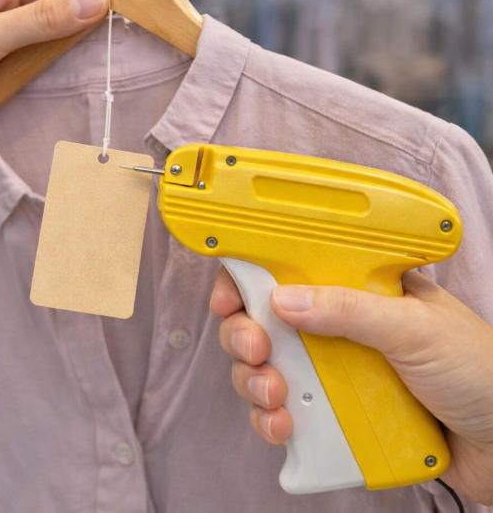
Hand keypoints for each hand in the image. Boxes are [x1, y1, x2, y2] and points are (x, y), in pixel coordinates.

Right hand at [210, 269, 492, 504]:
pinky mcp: (333, 416)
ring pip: (265, 369)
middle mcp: (338, 328)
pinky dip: (271, 421)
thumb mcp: (417, 330)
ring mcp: (333, 372)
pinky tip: (282, 427)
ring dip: (254, 382)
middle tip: (256, 351)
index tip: (229, 297)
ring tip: (275, 397)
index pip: (290, 268)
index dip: (250, 278)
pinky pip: (282, 413)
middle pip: (264, 321)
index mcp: (360, 290)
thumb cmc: (482, 373)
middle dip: (246, 337)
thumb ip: (352, 310)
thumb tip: (283, 299)